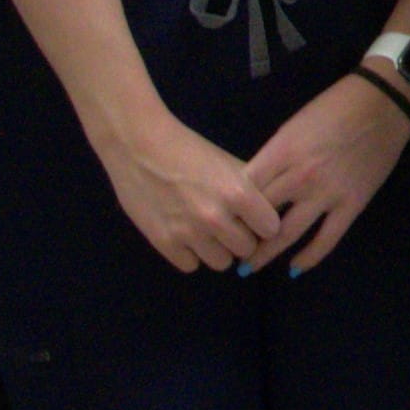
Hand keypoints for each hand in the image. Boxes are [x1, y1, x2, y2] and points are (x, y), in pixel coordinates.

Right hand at [97, 99, 288, 273]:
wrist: (137, 144)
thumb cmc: (187, 148)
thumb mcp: (227, 163)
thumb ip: (252, 189)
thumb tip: (271, 214)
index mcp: (238, 194)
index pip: (271, 229)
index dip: (263, 223)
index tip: (253, 217)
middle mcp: (216, 218)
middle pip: (247, 249)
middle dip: (240, 237)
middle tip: (227, 223)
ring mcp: (189, 233)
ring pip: (221, 263)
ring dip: (216, 249)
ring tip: (204, 229)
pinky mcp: (164, 242)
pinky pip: (191, 265)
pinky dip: (189, 253)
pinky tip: (183, 233)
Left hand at [238, 71, 409, 272]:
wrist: (381, 104)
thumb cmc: (333, 108)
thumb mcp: (292, 128)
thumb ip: (273, 159)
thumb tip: (255, 189)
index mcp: (281, 152)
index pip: (244, 189)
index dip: (228, 209)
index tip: (219, 223)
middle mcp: (299, 176)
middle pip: (259, 214)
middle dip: (241, 235)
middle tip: (228, 248)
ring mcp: (327, 193)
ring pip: (288, 233)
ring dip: (266, 253)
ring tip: (250, 268)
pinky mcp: (351, 205)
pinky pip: (326, 239)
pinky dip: (309, 258)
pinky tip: (294, 268)